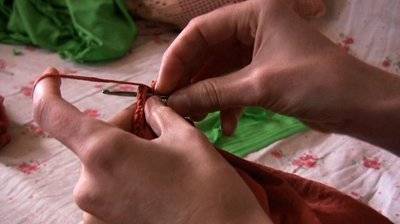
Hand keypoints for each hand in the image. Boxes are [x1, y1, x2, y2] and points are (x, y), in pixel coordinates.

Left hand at [32, 68, 270, 223]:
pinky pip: (108, 186)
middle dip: (124, 128)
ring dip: (126, 151)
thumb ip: (159, 113)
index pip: (52, 114)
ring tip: (163, 155)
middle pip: (94, 139)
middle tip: (158, 125)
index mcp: (104, 153)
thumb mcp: (185, 136)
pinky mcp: (106, 223)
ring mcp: (95, 210)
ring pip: (103, 163)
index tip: (54, 77)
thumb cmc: (207, 186)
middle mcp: (89, 185)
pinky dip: (126, 173)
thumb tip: (148, 106)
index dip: (47, 90)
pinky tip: (156, 176)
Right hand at [156, 0, 399, 151]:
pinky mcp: (262, 72)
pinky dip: (226, 104)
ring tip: (194, 118)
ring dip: (206, 95)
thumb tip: (173, 102)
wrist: (359, 105)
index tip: (162, 86)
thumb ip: (212, 93)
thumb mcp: (258, 86)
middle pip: (207, 51)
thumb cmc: (314, 83)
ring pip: (218, 70)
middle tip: (172, 104)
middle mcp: (252, 26)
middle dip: (190, 79)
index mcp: (253, 13)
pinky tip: (226, 126)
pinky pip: (233, 84)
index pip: (200, 30)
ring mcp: (257, 50)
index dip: (177, 59)